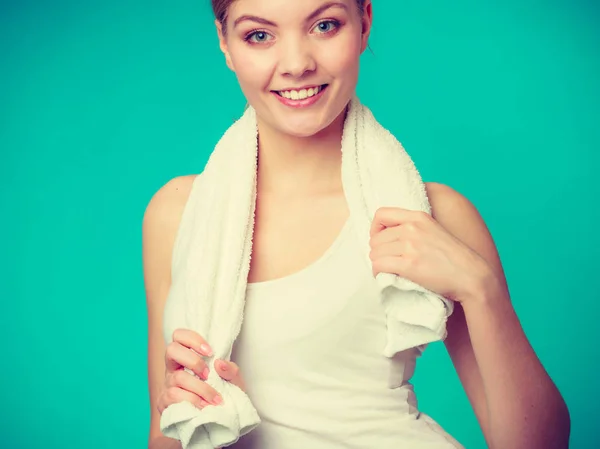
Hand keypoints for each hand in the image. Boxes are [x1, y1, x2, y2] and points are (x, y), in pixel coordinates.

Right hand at [156, 329, 245, 413]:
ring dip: (200, 388)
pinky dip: (192, 401)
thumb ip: (231, 371)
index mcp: (187, 357)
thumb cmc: (223, 396)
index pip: (179, 335)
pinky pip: (173, 396)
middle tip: (207, 374)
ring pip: (177, 378)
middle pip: (171, 350)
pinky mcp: (164, 402)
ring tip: (214, 399)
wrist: (217, 423)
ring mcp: (167, 384)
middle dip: (193, 361)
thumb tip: (219, 363)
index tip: (210, 351)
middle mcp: (174, 368)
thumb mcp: (233, 382)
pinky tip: (204, 407)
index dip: (192, 339)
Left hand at [369, 207, 489, 302]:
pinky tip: (385, 276)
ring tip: (388, 269)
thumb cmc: (452, 257)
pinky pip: (379, 265)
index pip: (381, 214)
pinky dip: (378, 272)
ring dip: (378, 263)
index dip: (375, 229)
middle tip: (387, 261)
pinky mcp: (409, 265)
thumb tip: (386, 234)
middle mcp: (412, 228)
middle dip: (378, 251)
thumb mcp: (433, 230)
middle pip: (375, 238)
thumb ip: (413, 227)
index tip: (380, 240)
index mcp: (418, 217)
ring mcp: (410, 246)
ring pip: (375, 253)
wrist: (471, 276)